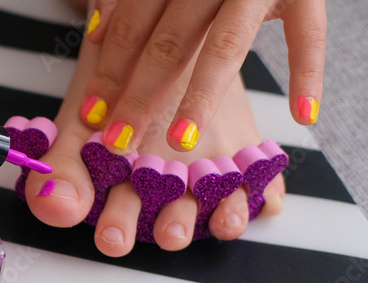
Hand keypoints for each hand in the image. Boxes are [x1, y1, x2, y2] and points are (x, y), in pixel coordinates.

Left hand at [80, 0, 325, 153]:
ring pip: (225, 44)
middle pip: (169, 42)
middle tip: (118, 140)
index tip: (90, 115)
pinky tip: (302, 115)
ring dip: (200, 96)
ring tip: (179, 141)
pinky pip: (308, 34)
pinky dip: (307, 74)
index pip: (133, 25)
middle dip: (139, 96)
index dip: (109, 72)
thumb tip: (95, 32)